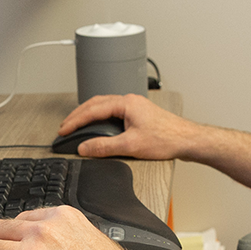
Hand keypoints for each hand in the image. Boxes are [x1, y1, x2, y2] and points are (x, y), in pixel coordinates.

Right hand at [57, 93, 205, 160]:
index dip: (75, 121)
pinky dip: (100, 117)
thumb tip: (85, 148)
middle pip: (96, 104)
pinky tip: (98, 126)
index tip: (64, 130)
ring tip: (76, 126)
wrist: (187, 140)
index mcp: (126, 103)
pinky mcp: (139, 114)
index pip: (93, 109)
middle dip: (78, 115)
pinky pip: (113, 111)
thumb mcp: (131, 146)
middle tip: (65, 127)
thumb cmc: (166, 139)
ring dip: (88, 115)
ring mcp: (134, 106)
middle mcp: (129, 101)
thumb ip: (104, 147)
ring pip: (104, 106)